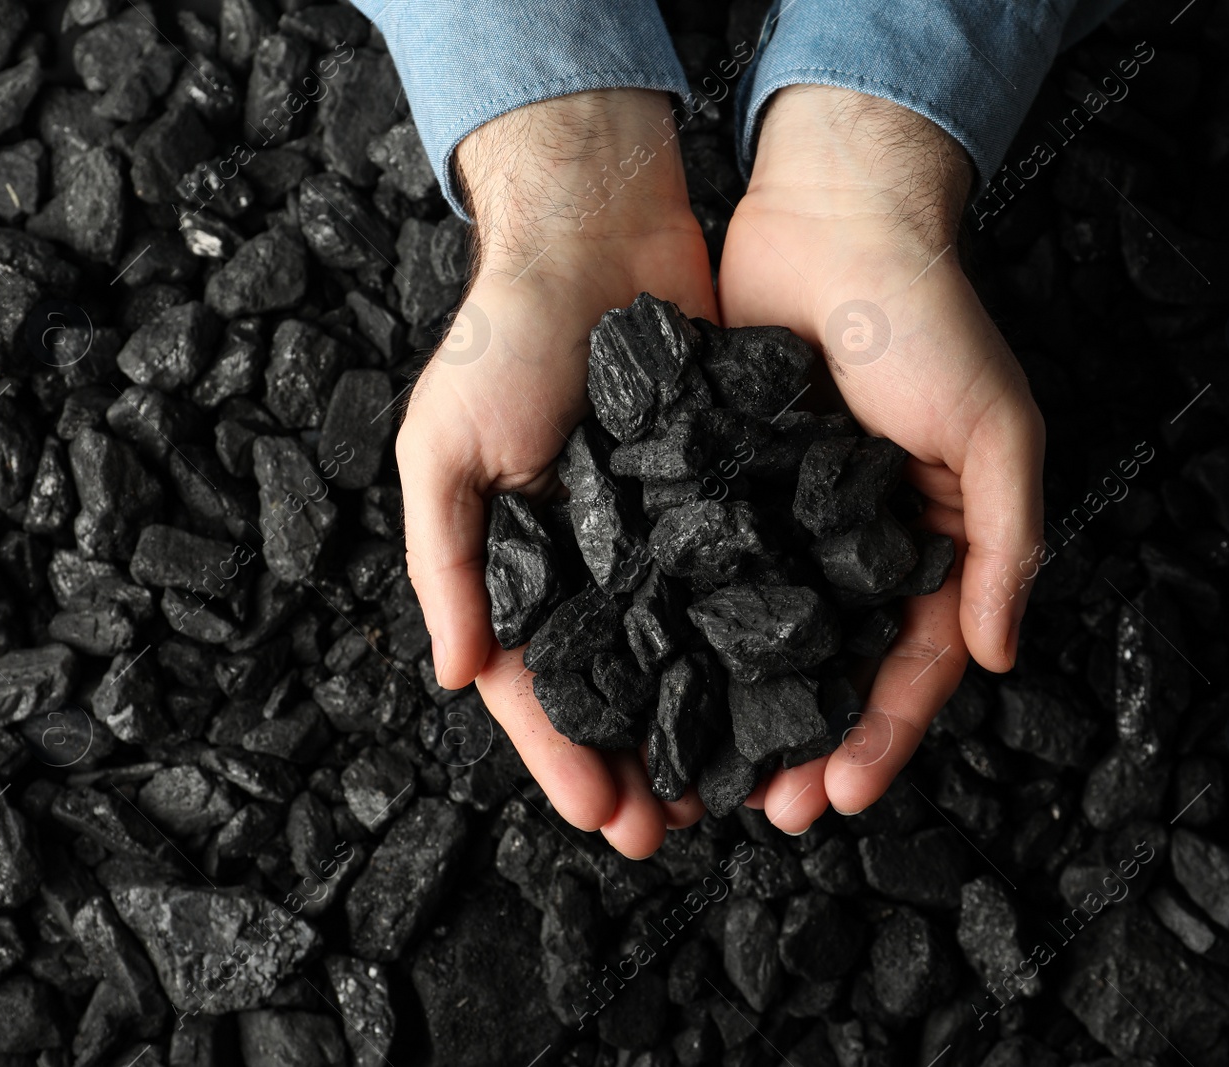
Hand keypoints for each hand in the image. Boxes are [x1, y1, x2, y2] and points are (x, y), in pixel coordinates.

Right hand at [396, 90, 716, 857]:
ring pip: (686, 653)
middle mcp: (593, 562)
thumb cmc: (503, 337)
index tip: (607, 820)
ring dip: (704, 724)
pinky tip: (785, 692)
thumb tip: (459, 676)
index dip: (567, 758)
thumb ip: (448, 561)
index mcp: (521, 565)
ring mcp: (661, 535)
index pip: (542, 684)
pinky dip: (756, 642)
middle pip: (621, 688)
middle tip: (681, 830)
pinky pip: (741, 584)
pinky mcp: (724, 495)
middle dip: (643, 764)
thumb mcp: (443, 447)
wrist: (594, 234)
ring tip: (736, 789)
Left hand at [717, 86, 1045, 832]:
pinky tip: (657, 678)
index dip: (883, 735)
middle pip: (830, 669)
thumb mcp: (993, 429)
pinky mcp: (720, 485)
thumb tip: (1001, 660)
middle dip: (802, 744)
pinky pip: (703, 572)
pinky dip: (685, 629)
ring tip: (705, 774)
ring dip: (737, 708)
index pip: (912, 663)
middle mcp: (854, 543)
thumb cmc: (925, 317)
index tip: (838, 794)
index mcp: (928, 541)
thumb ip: (1007, 542)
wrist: (832, 214)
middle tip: (763, 810)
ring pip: (760, 636)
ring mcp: (784, 519)